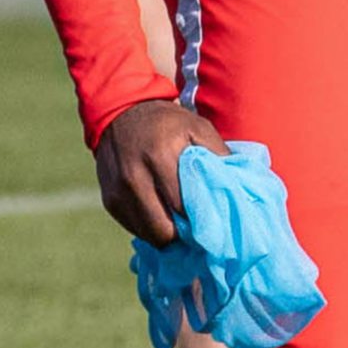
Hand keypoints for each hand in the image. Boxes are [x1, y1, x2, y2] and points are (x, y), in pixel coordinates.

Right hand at [94, 99, 228, 244]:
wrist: (120, 113)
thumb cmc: (167, 123)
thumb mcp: (198, 128)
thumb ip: (218, 156)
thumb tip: (237, 188)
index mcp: (160, 156)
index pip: (184, 207)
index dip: (201, 220)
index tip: (214, 223)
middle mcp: (134, 177)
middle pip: (164, 230)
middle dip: (183, 234)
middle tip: (196, 226)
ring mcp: (118, 192)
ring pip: (149, 235)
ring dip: (167, 234)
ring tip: (180, 221)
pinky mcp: (109, 201)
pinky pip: (135, 228)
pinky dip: (150, 227)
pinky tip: (161, 213)